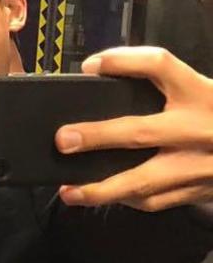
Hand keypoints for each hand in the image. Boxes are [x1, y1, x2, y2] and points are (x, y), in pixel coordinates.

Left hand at [56, 47, 212, 210]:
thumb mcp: (201, 88)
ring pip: (144, 182)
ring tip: (69, 192)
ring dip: (102, 189)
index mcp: (201, 94)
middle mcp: (199, 129)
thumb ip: (161, 81)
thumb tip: (99, 73)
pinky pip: (156, 201)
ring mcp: (199, 166)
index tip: (93, 65)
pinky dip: (126, 200)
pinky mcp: (200, 191)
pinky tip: (105, 197)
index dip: (123, 61)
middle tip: (64, 140)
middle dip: (98, 137)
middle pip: (140, 131)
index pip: (160, 66)